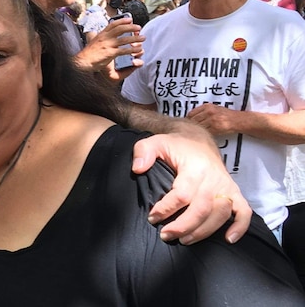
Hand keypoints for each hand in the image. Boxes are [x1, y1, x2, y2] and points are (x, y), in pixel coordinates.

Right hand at [74, 17, 144, 73]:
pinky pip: (124, 50)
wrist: (83, 61)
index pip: (113, 24)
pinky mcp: (110, 53)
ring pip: (125, 39)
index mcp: (102, 34)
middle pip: (120, 29)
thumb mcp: (92, 41)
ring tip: (143, 38)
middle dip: (131, 27)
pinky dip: (132, 49)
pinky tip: (138, 49)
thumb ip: (96, 37)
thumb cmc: (88, 53)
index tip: (130, 19)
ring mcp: (108, 45)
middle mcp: (105, 38)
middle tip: (139, 27)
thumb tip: (95, 33)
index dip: (122, 21)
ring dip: (135, 38)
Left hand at [132, 124, 250, 244]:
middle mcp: (214, 179)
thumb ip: (143, 152)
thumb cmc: (175, 145)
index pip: (182, 194)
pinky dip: (240, 226)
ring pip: (220, 215)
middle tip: (166, 235)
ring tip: (184, 240)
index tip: (153, 217)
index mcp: (194, 168)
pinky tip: (228, 239)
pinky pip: (244, 211)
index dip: (166, 209)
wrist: (198, 139)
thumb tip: (137, 169)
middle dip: (183, 226)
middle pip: (202, 209)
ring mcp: (226, 186)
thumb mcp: (155, 142)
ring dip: (203, 231)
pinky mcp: (234, 192)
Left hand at [186, 103, 239, 135]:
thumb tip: (190, 117)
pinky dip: (202, 134)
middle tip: (188, 130)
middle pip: (193, 120)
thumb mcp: (214, 108)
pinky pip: (205, 132)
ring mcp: (212, 120)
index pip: (191, 113)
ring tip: (194, 133)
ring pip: (198, 126)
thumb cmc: (226, 115)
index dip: (187, 119)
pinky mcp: (216, 128)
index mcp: (207, 106)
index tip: (185, 123)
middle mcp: (209, 112)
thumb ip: (203, 111)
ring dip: (195, 130)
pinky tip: (202, 135)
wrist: (238, 120)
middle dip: (190, 126)